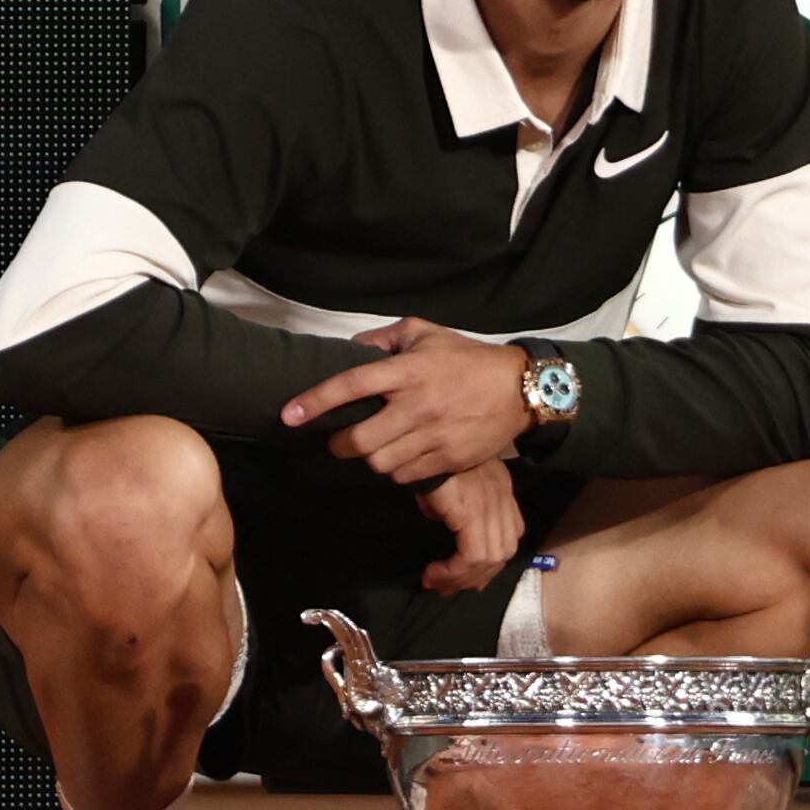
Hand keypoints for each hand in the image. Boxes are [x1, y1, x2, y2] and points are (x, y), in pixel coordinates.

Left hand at [282, 317, 530, 484]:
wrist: (519, 388)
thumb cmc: (466, 358)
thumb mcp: (426, 333)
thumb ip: (385, 338)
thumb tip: (352, 350)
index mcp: (409, 370)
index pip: (352, 384)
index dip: (316, 401)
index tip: (290, 415)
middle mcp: (419, 404)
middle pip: (360, 440)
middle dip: (341, 444)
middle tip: (340, 440)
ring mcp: (435, 436)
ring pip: (380, 463)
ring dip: (370, 459)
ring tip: (375, 448)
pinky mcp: (450, 459)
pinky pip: (406, 476)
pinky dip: (396, 471)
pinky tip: (401, 458)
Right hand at [414, 459, 523, 594]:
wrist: (422, 441)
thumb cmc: (430, 457)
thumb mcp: (447, 477)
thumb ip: (452, 499)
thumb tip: (441, 518)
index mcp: (500, 487)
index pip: (512, 532)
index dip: (494, 557)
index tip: (470, 573)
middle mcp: (501, 498)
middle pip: (505, 550)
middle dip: (479, 576)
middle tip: (450, 586)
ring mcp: (490, 506)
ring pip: (490, 559)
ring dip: (463, 578)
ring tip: (437, 583)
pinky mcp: (472, 514)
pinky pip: (472, 557)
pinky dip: (454, 571)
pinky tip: (434, 573)